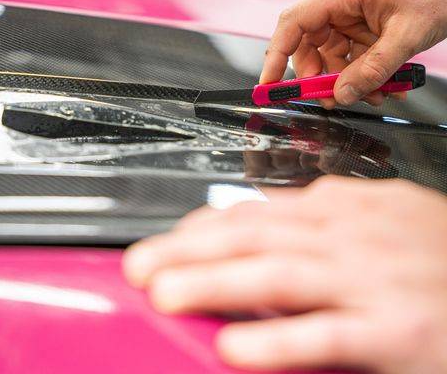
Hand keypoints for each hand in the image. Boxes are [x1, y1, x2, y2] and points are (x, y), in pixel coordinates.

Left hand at [124, 177, 446, 372]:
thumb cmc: (436, 249)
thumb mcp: (376, 216)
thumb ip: (319, 217)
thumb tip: (264, 215)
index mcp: (340, 207)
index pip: (255, 212)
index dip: (202, 228)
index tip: (167, 241)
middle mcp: (348, 235)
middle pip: (253, 237)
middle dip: (188, 250)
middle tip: (138, 264)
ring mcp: (371, 279)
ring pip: (278, 276)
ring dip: (216, 284)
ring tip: (164, 293)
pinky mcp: (397, 329)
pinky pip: (328, 335)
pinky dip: (279, 341)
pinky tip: (236, 347)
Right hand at [261, 0, 446, 107]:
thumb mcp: (406, 35)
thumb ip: (373, 69)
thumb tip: (342, 94)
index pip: (293, 23)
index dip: (276, 55)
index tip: (269, 84)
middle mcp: (341, 2)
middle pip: (310, 44)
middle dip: (320, 76)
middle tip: (333, 99)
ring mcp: (354, 13)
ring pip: (335, 55)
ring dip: (349, 80)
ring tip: (376, 94)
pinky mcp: (367, 24)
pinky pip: (355, 55)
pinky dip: (366, 73)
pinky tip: (386, 85)